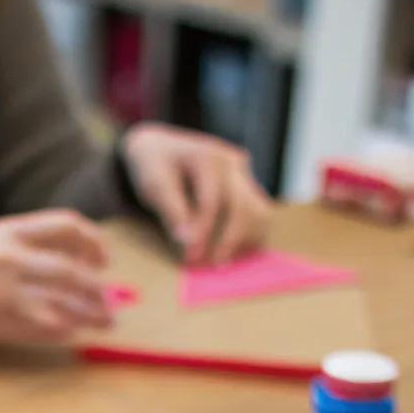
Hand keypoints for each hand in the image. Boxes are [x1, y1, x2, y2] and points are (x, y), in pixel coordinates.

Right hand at [0, 210, 113, 346]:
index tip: (105, 262)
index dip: (94, 244)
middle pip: (71, 271)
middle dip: (99, 290)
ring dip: (89, 316)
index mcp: (8, 229)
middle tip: (112, 305)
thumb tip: (75, 266)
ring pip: (61, 304)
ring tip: (105, 323)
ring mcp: (0, 290)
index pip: (67, 226)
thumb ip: (27, 249)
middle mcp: (8, 256)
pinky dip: (63, 332)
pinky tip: (72, 334)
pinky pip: (41, 329)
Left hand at [122, 124, 270, 265]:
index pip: (212, 201)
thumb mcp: (154, 185)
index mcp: (208, 157)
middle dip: (230, 240)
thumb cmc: (154, 165)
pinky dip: (249, 235)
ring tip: (225, 260)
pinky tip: (234, 252)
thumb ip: (172, 211)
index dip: (203, 233)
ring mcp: (243, 173)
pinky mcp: (246, 185)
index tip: (192, 258)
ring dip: (247, 239)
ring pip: (259, 211)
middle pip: (244, 206)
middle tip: (215, 265)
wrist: (160, 147)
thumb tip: (187, 241)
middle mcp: (232, 162)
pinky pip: (257, 213)